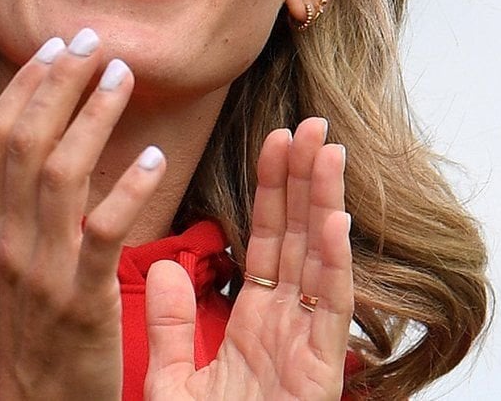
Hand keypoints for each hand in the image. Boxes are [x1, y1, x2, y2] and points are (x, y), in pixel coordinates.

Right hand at [0, 28, 167, 400]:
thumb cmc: (19, 341)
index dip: (25, 88)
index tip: (56, 46)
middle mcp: (5, 243)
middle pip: (25, 144)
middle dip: (58, 84)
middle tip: (92, 39)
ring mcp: (40, 271)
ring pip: (60, 175)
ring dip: (92, 118)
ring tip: (122, 77)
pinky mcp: (81, 300)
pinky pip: (102, 234)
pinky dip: (125, 191)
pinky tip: (150, 159)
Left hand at [144, 119, 352, 399]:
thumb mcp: (175, 384)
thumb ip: (169, 328)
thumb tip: (165, 270)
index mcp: (257, 329)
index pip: (267, 246)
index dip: (273, 193)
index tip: (274, 141)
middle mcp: (289, 333)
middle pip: (300, 244)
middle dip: (304, 183)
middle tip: (308, 124)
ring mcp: (308, 353)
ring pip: (321, 265)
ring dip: (325, 205)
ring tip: (325, 149)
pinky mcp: (320, 377)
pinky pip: (328, 313)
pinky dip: (335, 265)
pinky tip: (336, 220)